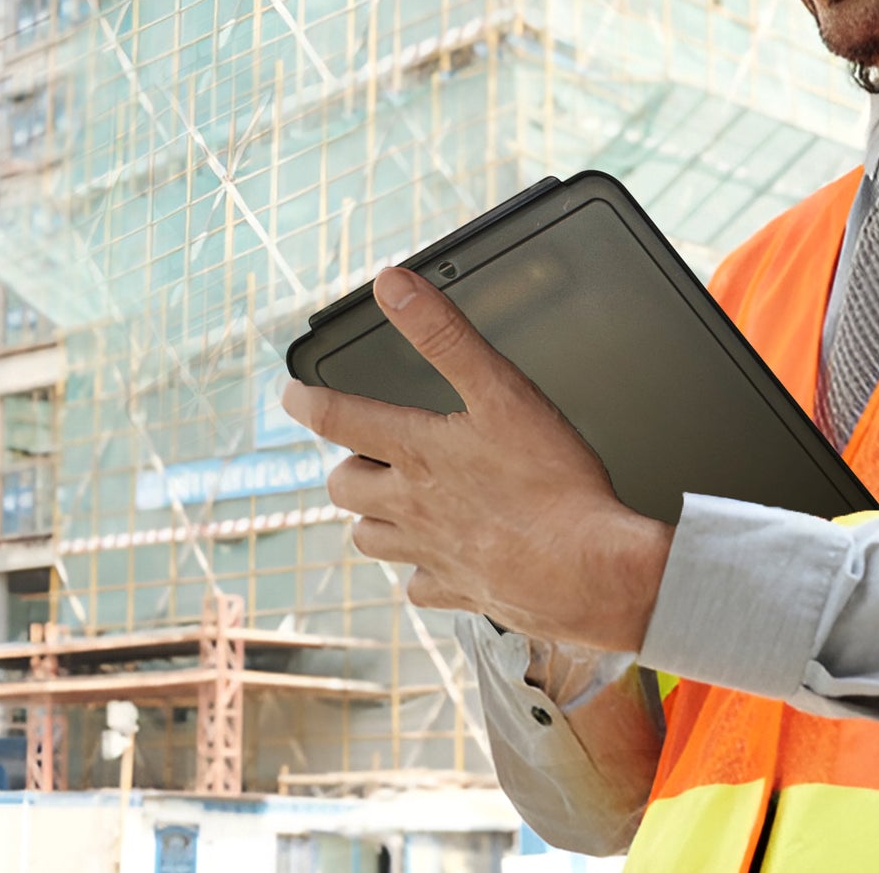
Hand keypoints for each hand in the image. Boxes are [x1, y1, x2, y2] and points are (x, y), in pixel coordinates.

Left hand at [282, 266, 673, 651]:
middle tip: (360, 449)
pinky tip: (440, 554)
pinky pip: (420, 583)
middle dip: (347, 464)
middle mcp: (413, 506)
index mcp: (419, 453)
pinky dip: (421, 567)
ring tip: (391, 499)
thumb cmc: (551, 483)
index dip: (306, 401)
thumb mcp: (500, 390)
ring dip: (372, 516)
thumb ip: (444, 335)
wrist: (588, 570)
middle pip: (345, 487)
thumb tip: (394, 287)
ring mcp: (432, 553)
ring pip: (370, 539)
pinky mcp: (458, 591)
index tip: (291, 393)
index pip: (340, 419)